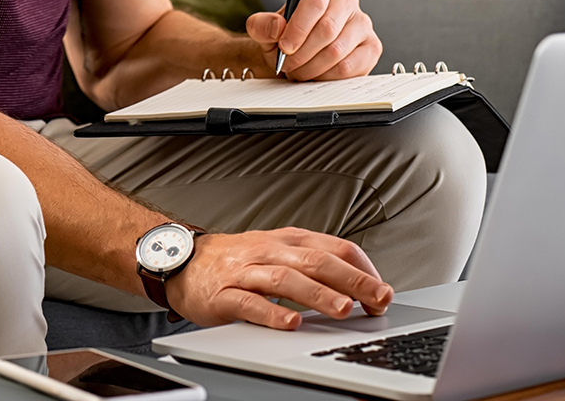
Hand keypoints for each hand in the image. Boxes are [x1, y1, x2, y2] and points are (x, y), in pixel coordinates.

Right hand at [164, 228, 392, 329]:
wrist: (182, 261)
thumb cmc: (236, 261)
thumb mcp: (277, 251)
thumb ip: (312, 263)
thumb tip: (359, 284)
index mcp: (288, 240)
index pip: (334, 247)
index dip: (362, 268)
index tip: (382, 290)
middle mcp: (269, 251)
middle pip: (316, 261)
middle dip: (352, 280)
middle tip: (377, 298)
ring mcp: (245, 272)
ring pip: (285, 279)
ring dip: (317, 294)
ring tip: (343, 309)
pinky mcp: (223, 294)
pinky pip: (249, 303)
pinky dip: (271, 313)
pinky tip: (290, 323)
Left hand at [246, 0, 381, 81]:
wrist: (295, 57)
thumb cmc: (283, 40)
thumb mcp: (264, 31)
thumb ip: (261, 25)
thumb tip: (277, 27)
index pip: (315, 1)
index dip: (298, 27)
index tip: (284, 47)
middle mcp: (346, 1)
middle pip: (327, 29)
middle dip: (302, 53)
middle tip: (287, 65)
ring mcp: (362, 24)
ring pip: (337, 50)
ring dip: (312, 67)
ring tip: (298, 71)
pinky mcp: (371, 47)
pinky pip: (350, 66)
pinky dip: (327, 76)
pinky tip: (316, 75)